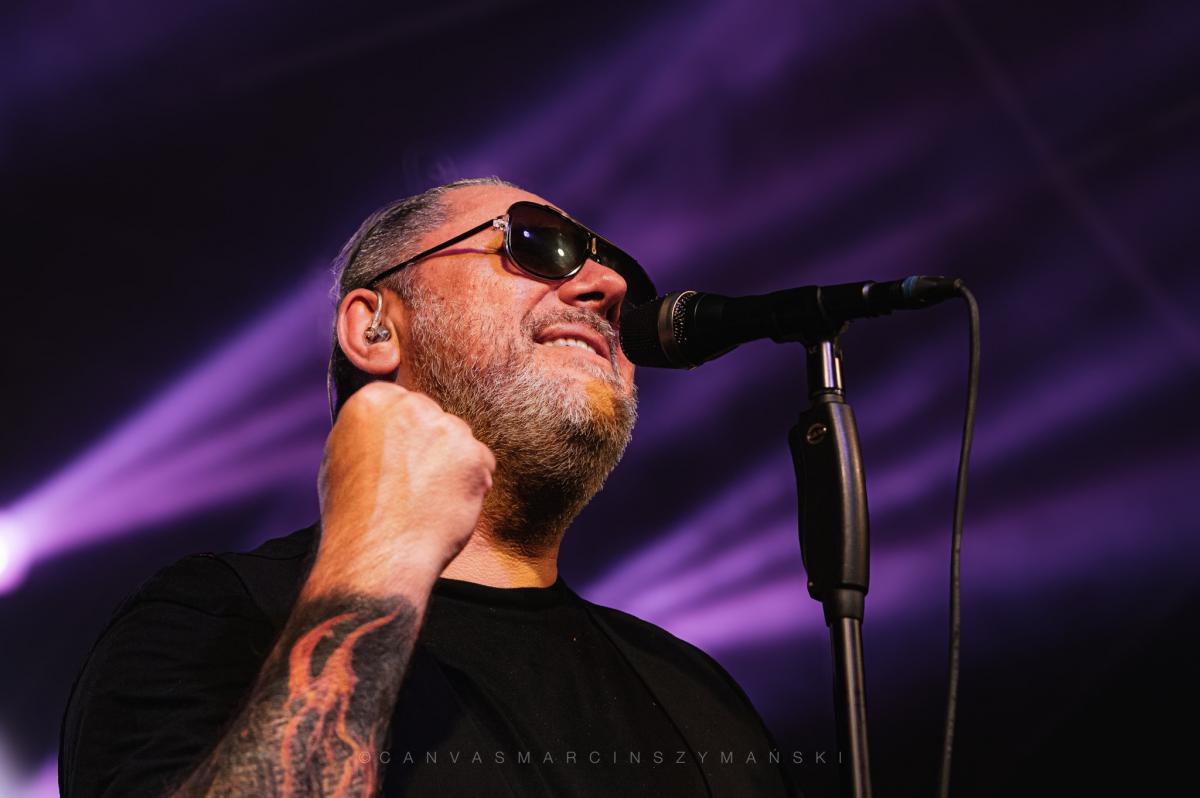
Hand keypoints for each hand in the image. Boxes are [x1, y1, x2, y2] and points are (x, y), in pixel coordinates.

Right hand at [311, 381, 495, 593]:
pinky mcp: (475, 456)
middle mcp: (412, 405)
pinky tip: (446, 507)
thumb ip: (370, 432)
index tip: (399, 457)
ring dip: (452, 464)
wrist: (377, 555)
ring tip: (426, 500)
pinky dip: (472, 484)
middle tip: (413, 484)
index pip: (402, 401)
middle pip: (434, 417)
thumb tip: (389, 428)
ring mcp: (448, 429)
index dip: (403, 433)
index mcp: (373, 400)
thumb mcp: (341, 457)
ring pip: (459, 440)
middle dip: (430, 445)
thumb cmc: (353, 516)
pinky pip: (482, 464)